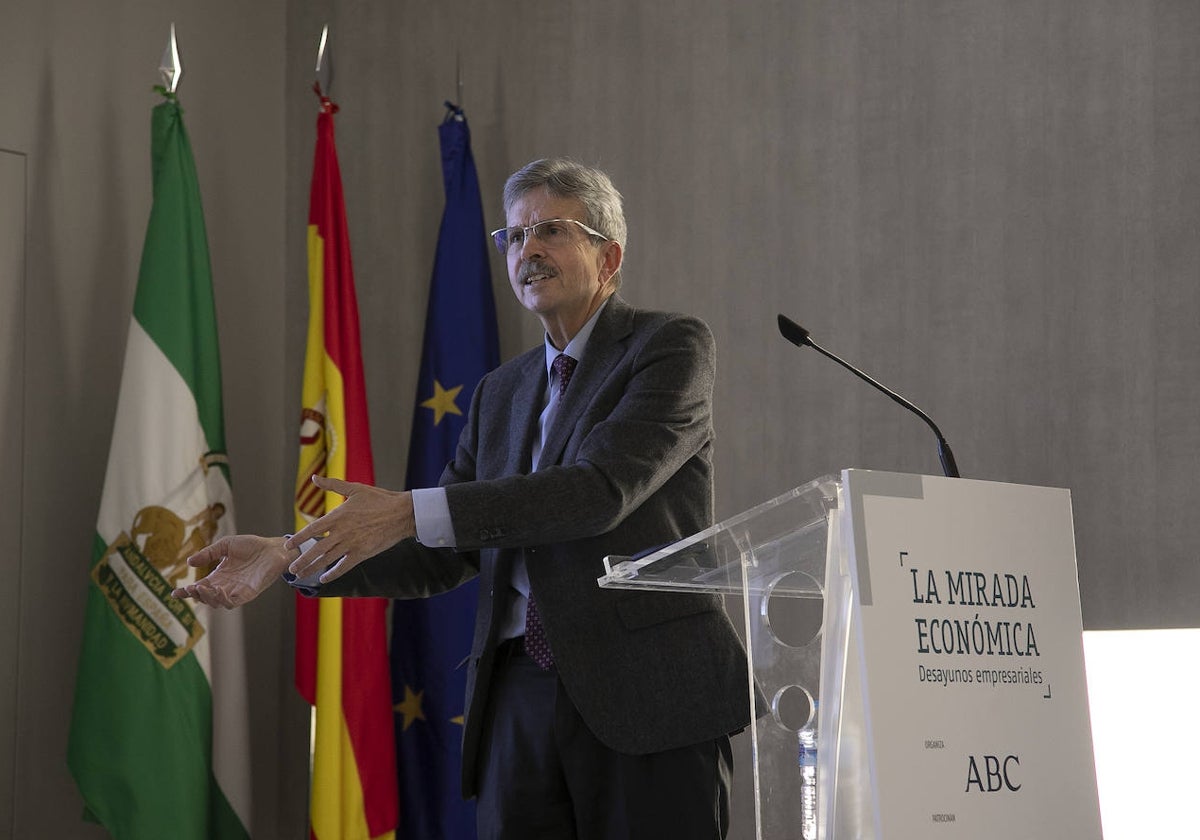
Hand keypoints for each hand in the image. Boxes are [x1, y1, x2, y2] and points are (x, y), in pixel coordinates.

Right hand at [171, 534, 290, 607]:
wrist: (273, 547)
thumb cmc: (251, 546)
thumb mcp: (225, 545)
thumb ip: (208, 553)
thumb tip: (189, 562)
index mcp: (218, 576)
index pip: (199, 587)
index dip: (186, 592)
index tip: (174, 593)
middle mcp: (226, 586)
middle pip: (206, 597)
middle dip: (196, 595)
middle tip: (190, 588)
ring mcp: (237, 591)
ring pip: (218, 602)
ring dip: (208, 598)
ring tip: (201, 588)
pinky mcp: (249, 593)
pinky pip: (234, 602)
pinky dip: (224, 599)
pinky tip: (219, 591)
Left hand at [285, 475, 415, 584]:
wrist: (402, 513)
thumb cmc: (380, 499)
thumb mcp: (355, 489)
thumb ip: (332, 485)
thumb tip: (314, 478)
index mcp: (338, 516)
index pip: (312, 529)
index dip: (299, 538)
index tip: (288, 545)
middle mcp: (342, 532)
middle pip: (316, 549)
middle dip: (302, 560)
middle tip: (291, 569)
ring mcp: (352, 544)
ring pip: (327, 559)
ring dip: (312, 568)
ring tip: (301, 575)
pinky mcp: (363, 553)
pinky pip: (344, 566)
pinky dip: (333, 573)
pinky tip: (324, 578)